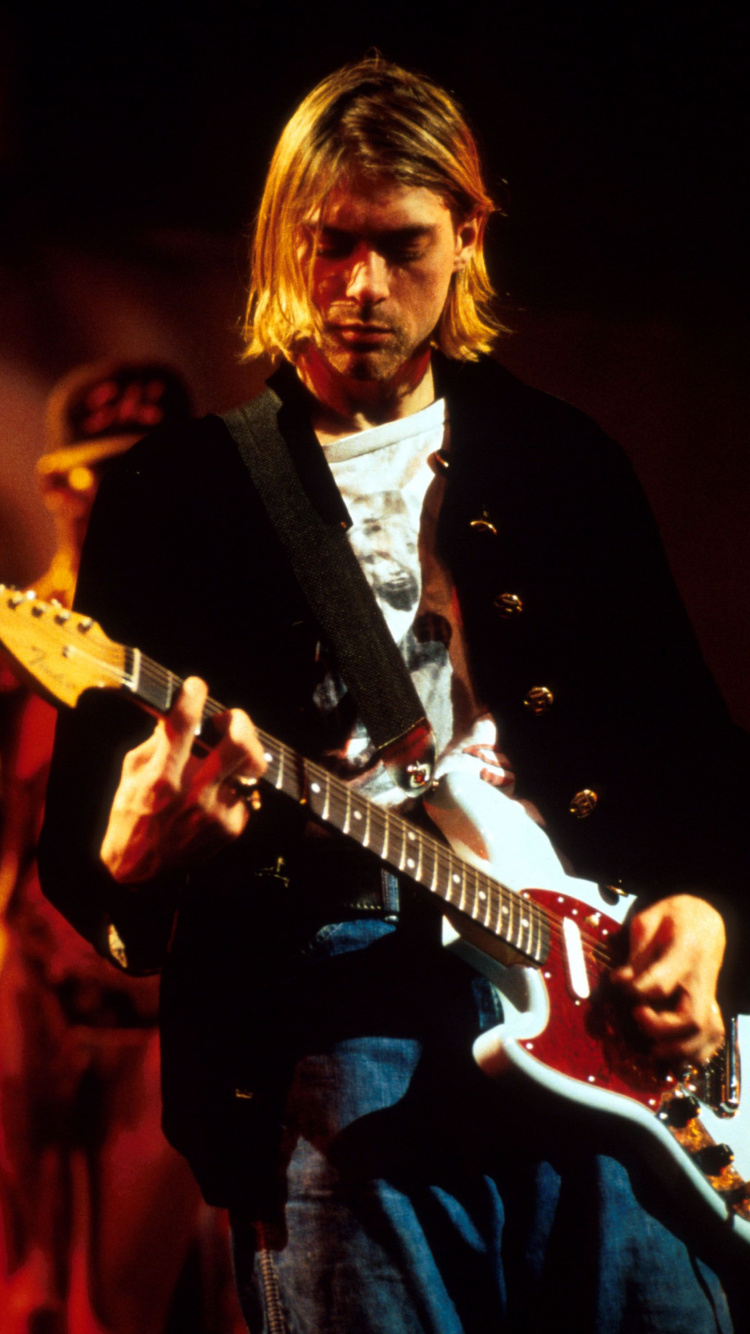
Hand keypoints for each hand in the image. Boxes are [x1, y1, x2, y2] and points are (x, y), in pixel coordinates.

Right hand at [100, 677, 266, 883]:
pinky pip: (245, 792)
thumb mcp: (130, 773)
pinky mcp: (231, 827)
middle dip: (240, 722)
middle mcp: (191, 793)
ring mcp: (215, 812)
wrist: (139, 868)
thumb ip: (154, 743)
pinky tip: (218, 789)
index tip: (196, 685)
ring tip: (228, 752)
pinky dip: (234, 784)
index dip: (192, 697)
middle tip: (228, 719)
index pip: (180, 726)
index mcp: (161, 776)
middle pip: (239, 746)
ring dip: (240, 753)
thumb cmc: (131, 814)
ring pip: (251, 768)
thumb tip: (177, 715)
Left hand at [610, 894, 725, 1065]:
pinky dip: (698, 1052)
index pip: (662, 983)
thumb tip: (621, 981)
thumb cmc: (674, 916)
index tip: (619, 984)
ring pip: (706, 1033)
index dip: (636, 991)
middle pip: (691, 1019)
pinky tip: (676, 1056)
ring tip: (653, 1050)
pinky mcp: (710, 1002)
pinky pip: (714, 1034)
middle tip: (637, 1016)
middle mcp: (702, 977)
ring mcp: (709, 993)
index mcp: (686, 950)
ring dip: (680, 1049)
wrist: (706, 918)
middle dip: (660, 1028)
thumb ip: (636, 951)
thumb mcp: (650, 919)